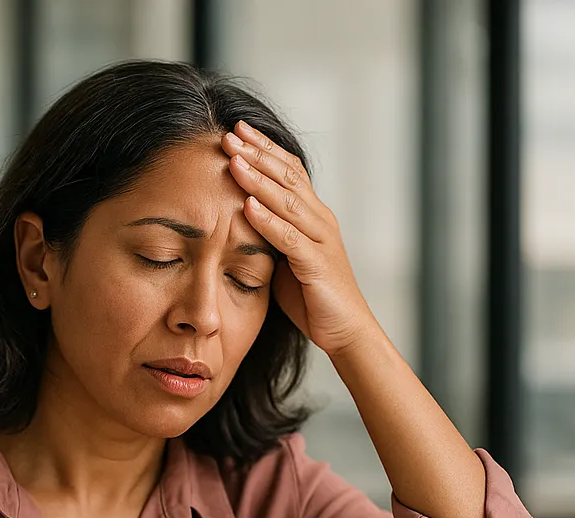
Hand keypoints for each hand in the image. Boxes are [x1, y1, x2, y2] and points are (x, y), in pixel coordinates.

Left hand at [221, 120, 380, 356]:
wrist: (345, 331)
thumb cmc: (312, 298)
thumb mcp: (285, 260)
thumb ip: (269, 236)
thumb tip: (240, 219)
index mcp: (314, 216)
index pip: (289, 171)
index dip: (264, 148)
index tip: (236, 130)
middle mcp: (321, 220)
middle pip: (288, 176)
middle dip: (258, 153)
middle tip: (229, 134)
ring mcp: (321, 240)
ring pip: (288, 201)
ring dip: (259, 179)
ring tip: (233, 161)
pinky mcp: (317, 265)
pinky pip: (290, 238)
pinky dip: (268, 221)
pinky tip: (248, 206)